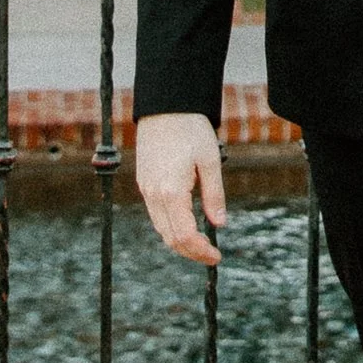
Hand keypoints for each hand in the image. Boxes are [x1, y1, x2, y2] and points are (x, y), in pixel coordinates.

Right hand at [135, 109, 227, 262]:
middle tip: (211, 255)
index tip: (217, 256)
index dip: (201, 251)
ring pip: (160, 228)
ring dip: (179, 241)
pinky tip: (185, 223)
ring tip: (200, 243)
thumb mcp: (210, 161)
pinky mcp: (143, 182)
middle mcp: (154, 194)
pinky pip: (155, 214)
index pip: (185, 235)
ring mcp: (145, 189)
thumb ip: (214, 195)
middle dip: (191, 252)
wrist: (164, 106)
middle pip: (170, 237)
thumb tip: (219, 224)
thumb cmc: (190, 129)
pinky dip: (169, 226)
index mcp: (172, 191)